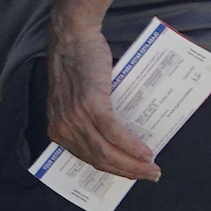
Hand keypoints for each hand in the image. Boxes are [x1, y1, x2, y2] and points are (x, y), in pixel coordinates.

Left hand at [44, 27, 160, 181]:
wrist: (73, 36)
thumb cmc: (78, 63)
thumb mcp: (75, 98)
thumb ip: (88, 118)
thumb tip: (118, 137)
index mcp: (58, 128)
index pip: (88, 158)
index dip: (112, 169)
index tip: (131, 174)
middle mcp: (64, 127)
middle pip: (99, 159)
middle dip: (127, 172)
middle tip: (150, 175)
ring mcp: (76, 117)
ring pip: (107, 151)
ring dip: (133, 164)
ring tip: (152, 168)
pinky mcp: (91, 104)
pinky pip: (114, 133)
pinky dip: (131, 146)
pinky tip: (145, 152)